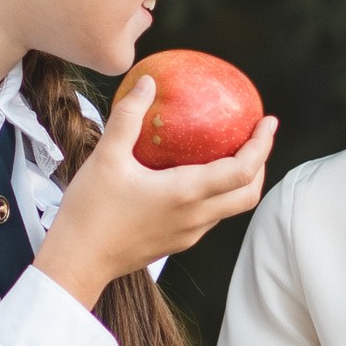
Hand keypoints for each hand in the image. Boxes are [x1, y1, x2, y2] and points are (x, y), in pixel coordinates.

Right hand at [35, 75, 276, 307]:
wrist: (77, 262)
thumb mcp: (106, 156)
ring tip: (233, 153)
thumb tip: (148, 83)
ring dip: (241, 182)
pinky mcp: (176, 243)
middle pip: (248, 194)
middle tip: (257, 138)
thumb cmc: (90, 211)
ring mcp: (188, 234)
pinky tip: (197, 178)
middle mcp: (195, 217)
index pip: (242, 170)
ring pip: (230, 208)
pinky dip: (218, 194)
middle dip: (260, 165)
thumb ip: (128, 116)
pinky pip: (209, 216)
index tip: (268, 122)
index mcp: (185, 194)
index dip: (262, 145)